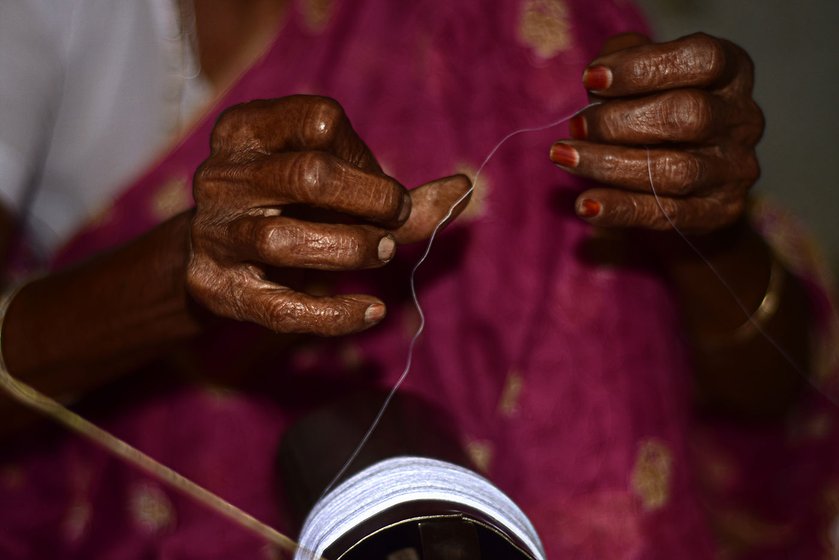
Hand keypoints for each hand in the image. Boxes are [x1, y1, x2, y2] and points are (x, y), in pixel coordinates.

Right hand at [187, 95, 469, 335]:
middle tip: (395, 217)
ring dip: (350, 248)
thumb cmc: (291, 211)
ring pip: (282, 239)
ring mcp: (215, 234)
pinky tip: (373, 311)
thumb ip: (396, 195)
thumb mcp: (337, 193)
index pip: (319, 121)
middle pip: (307, 175)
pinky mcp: (218, 290)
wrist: (217, 259)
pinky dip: (335, 315)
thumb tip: (465, 189)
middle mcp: (222, 176)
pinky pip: (279, 308)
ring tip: (383, 253)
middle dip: (370, 198)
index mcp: (248, 130)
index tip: (386, 188)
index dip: (366, 155)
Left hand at [550, 33, 763, 233]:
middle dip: (619, 121)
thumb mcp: (642, 74)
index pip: (701, 59)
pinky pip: (666, 214)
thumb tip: (596, 78)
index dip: (643, 68)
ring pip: (675, 170)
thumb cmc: (654, 110)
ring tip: (566, 158)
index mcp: (732, 73)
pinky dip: (620, 209)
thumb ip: (622, 60)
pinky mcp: (719, 212)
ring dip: (610, 164)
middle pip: (688, 115)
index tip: (590, 79)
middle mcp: (743, 119)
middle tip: (576, 126)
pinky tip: (586, 204)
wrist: (682, 179)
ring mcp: (735, 169)